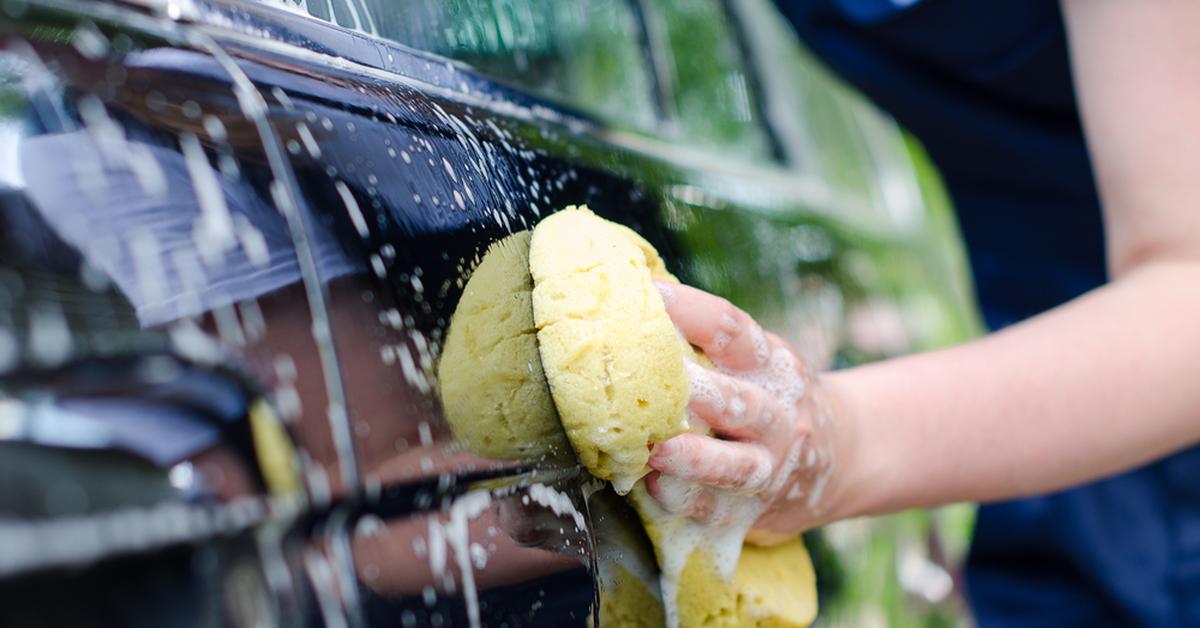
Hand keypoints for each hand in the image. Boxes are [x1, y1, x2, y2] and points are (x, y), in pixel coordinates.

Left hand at [646, 282, 838, 542]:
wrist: (845, 455)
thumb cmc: (774, 396)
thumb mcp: (760, 360)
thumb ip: (711, 340)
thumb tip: (637, 294)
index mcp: (769, 363)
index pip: (730, 330)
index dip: (690, 310)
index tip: (649, 296)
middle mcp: (777, 412)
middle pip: (738, 400)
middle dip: (697, 391)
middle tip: (652, 380)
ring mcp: (772, 464)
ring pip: (736, 463)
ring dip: (695, 456)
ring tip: (656, 450)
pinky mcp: (758, 506)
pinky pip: (722, 508)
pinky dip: (689, 500)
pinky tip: (657, 489)